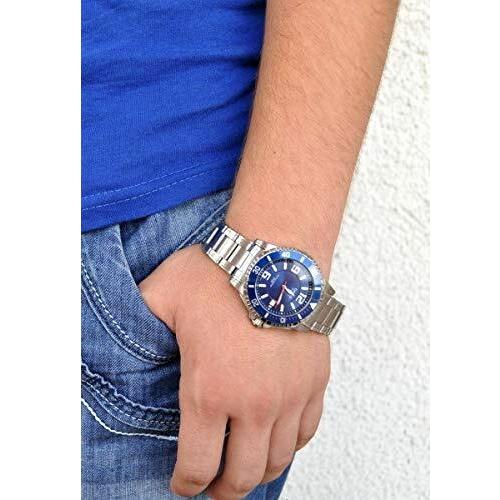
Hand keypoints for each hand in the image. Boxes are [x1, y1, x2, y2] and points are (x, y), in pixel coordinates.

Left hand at [140, 244, 329, 498]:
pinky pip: (307, 432)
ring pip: (278, 461)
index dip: (186, 484)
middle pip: (242, 476)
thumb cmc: (222, 274)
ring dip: (258, 473)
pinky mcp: (314, 381)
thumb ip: (137, 322)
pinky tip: (278, 439)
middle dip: (223, 491)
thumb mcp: (162, 294)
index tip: (184, 484)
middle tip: (215, 487)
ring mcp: (290, 396)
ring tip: (246, 469)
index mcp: (210, 391)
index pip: (198, 465)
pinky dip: (290, 446)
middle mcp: (254, 404)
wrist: (277, 256)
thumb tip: (122, 330)